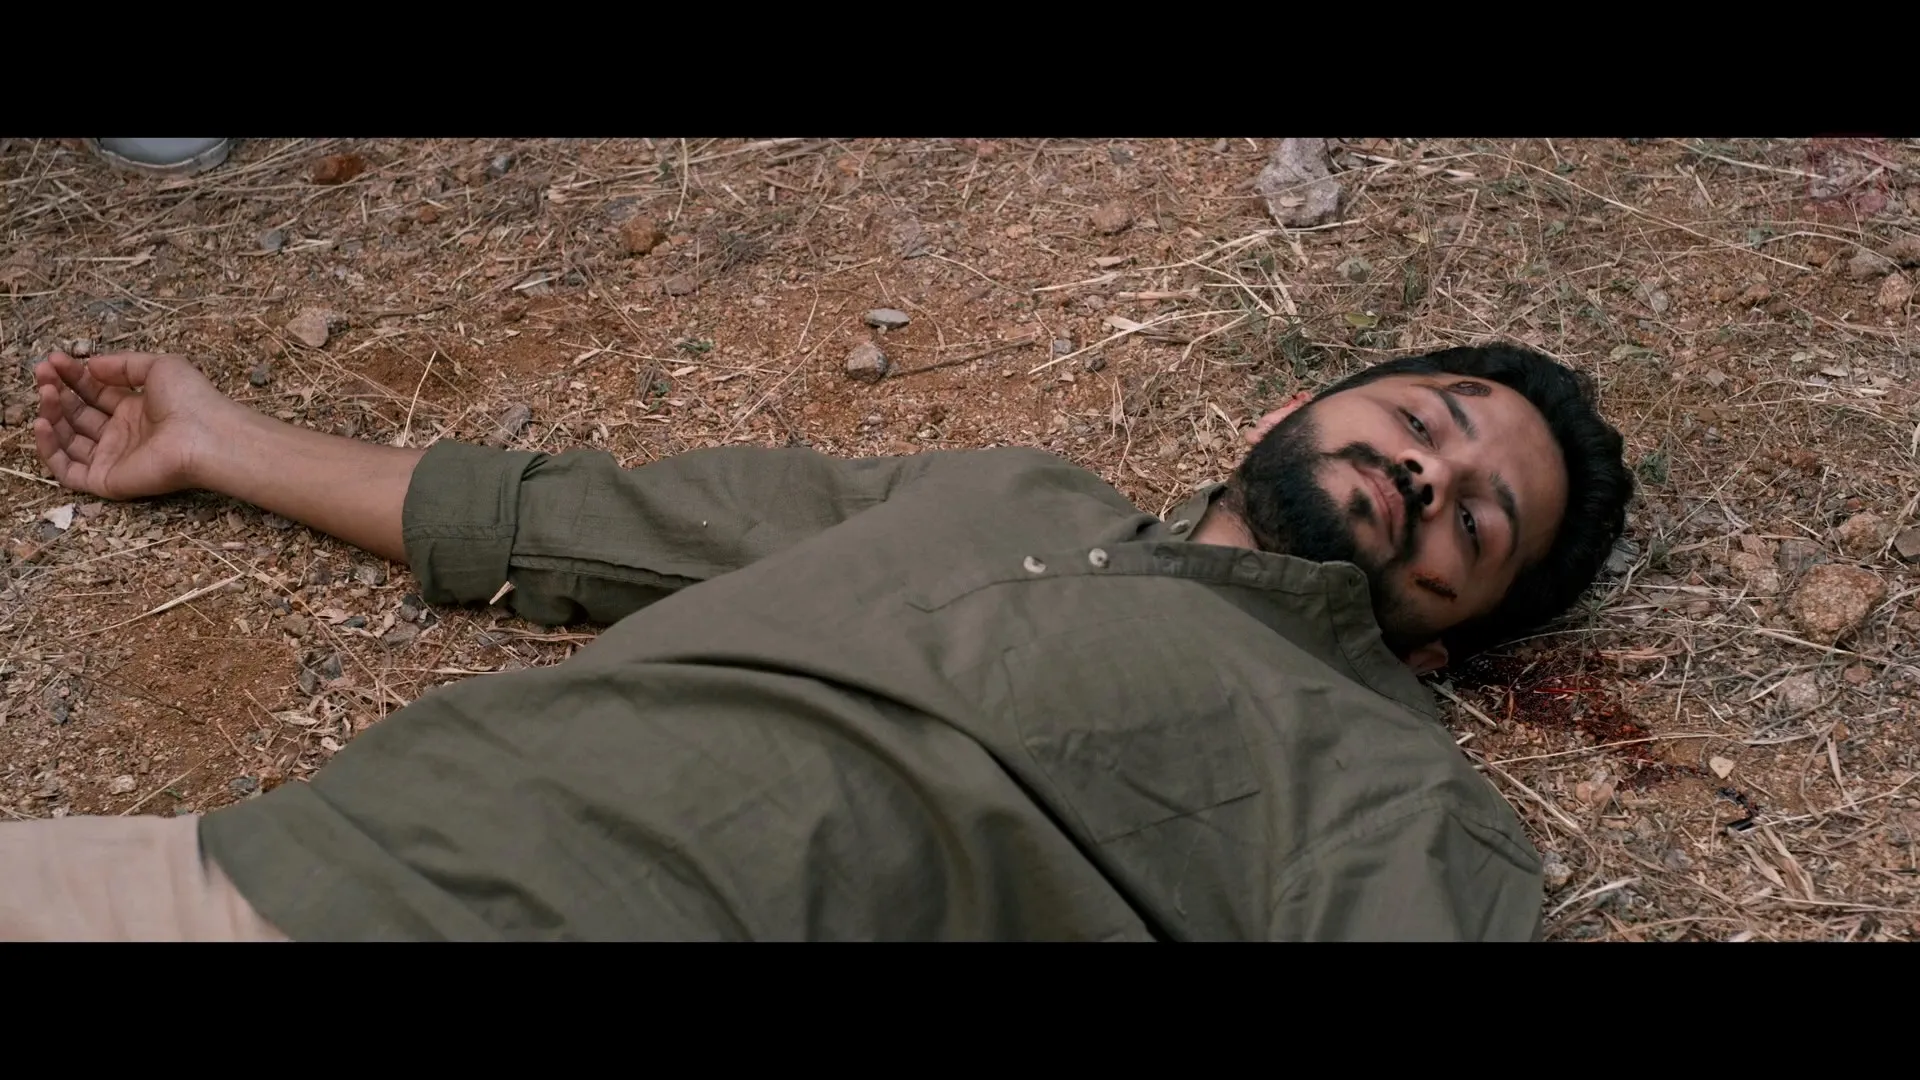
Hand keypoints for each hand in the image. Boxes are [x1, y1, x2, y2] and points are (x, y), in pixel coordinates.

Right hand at [32, 351, 239, 500]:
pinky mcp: (106, 480)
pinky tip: (42, 422)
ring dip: (50, 414)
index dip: (73, 376)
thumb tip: (91, 364)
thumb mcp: (159, 367)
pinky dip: (48, 448)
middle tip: (42, 372)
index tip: (54, 359)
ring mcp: (113, 458)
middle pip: (77, 414)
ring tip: (46, 391)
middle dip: (57, 391)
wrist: (206, 437)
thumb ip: (123, 365)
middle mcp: (122, 435)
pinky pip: (66, 470)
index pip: (94, 393)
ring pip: (68, 439)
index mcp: (136, 410)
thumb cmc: (191, 400)